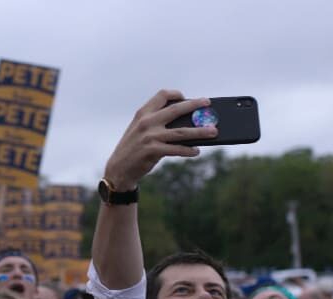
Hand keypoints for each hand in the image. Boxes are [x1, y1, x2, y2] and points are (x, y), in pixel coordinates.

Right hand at [103, 90, 217, 190]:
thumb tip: (184, 121)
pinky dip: (189, 150)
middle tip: (208, 104)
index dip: (177, 95)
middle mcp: (147, 122)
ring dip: (200, 131)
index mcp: (143, 113)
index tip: (186, 98)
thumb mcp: (139, 130)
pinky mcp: (153, 151)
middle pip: (176, 109)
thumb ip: (155, 122)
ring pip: (182, 132)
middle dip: (195, 105)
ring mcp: (150, 137)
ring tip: (213, 131)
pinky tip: (196, 151)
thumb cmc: (133, 149)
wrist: (118, 169)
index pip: (162, 95)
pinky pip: (177, 149)